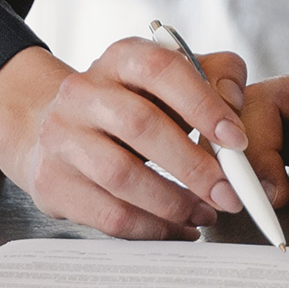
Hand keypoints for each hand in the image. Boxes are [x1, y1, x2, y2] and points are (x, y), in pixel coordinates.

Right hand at [0, 41, 255, 240]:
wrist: (61, 131)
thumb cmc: (135, 106)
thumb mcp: (174, 81)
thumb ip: (217, 77)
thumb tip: (234, 104)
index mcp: (120, 58)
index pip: (161, 69)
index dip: (202, 104)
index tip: (236, 141)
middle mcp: (82, 92)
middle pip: (140, 124)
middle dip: (193, 166)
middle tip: (229, 194)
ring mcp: (61, 137)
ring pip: (121, 175)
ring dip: (173, 202)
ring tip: (205, 214)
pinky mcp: (52, 182)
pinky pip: (108, 214)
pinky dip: (151, 228)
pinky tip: (178, 229)